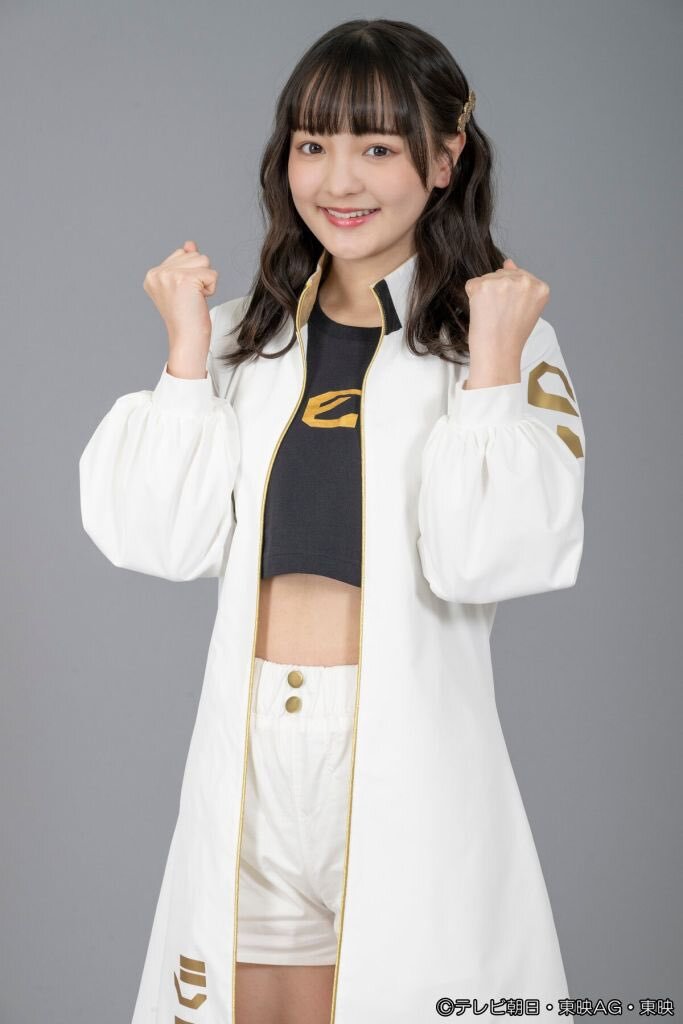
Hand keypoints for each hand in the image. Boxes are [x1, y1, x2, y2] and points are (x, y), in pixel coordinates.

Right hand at [143, 241, 217, 359]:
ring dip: (205, 281)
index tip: (183, 296)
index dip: (191, 275)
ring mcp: (169, 275)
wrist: (187, 339)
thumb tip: (190, 244)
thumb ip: (184, 263)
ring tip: (194, 299)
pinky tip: (199, 301)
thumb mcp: (183, 286)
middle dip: (199, 276)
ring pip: (203, 260)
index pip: (182, 254)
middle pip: (194, 254)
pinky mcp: (184, 279)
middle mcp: (157, 273)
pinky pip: (211, 273)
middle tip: (190, 298)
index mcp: (152, 275)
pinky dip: (211, 288)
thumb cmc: (186, 317)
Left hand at [463, 258, 549, 386]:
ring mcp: (504, 282)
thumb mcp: (525, 308)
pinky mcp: (483, 286)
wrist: (498, 354)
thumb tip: (508, 262)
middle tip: (501, 316)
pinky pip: (472, 284)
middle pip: (501, 274)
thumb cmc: (511, 336)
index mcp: (541, 287)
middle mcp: (525, 281)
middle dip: (497, 292)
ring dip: (485, 295)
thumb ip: (519, 282)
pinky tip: (482, 313)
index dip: (510, 296)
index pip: (518, 276)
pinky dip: (472, 298)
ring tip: (492, 316)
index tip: (511, 312)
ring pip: (487, 279)